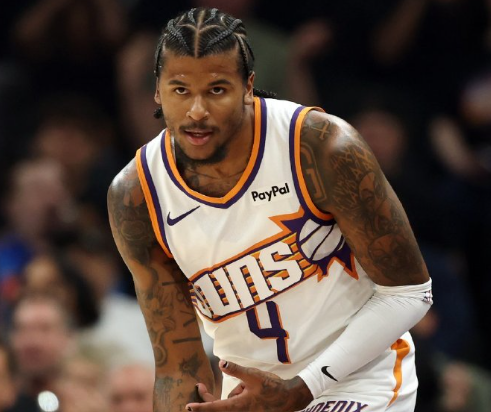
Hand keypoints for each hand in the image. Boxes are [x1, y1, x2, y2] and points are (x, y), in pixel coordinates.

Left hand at [186, 360, 312, 411]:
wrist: (288, 398)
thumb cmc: (271, 387)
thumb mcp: (253, 375)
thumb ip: (235, 370)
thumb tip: (221, 363)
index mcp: (237, 406)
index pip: (214, 408)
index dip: (200, 407)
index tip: (188, 407)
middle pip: (217, 407)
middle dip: (207, 397)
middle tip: (199, 385)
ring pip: (229, 403)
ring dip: (234, 393)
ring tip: (248, 384)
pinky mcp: (247, 411)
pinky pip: (236, 404)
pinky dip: (238, 395)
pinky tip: (250, 389)